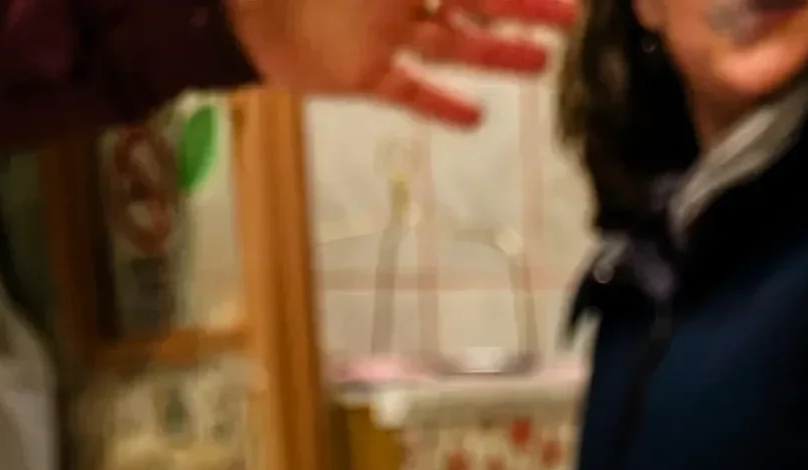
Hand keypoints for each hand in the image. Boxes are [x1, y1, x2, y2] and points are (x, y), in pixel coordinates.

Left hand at [227, 0, 576, 125]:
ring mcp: (383, 34)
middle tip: (571, 17)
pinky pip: (408, 91)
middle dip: (522, 7)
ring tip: (543, 64)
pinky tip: (474, 119)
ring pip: (453, 45)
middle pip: (473, 1)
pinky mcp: (362, 73)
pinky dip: (439, 105)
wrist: (236, 7)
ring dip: (498, 56)